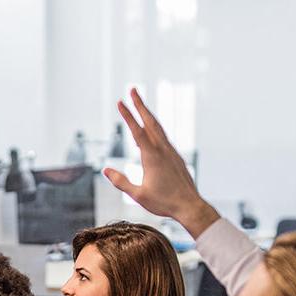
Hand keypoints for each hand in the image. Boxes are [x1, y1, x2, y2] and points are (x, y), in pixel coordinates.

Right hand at [102, 88, 220, 237]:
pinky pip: (163, 137)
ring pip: (158, 127)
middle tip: (133, 90)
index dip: (127, 115)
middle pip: (150, 121)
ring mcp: (171, 151)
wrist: (190, 206)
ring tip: (140, 104)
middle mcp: (162, 149)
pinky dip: (155, 127)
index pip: (137, 131)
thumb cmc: (164, 202)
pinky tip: (151, 129)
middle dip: (140, 105)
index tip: (120, 101)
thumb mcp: (138, 195)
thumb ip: (121, 182)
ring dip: (148, 114)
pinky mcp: (176, 156)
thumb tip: (106, 170)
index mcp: (152, 156)